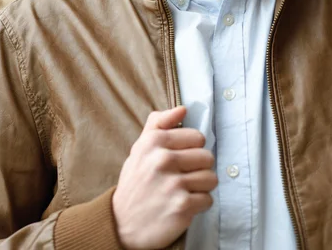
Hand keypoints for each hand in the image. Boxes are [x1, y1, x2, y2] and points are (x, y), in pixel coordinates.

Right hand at [112, 106, 216, 249]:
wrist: (121, 223)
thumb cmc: (135, 182)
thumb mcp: (140, 148)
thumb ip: (159, 123)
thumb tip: (183, 108)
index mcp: (154, 141)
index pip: (197, 136)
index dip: (192, 148)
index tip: (181, 158)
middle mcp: (163, 159)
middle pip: (207, 157)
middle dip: (199, 168)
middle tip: (183, 176)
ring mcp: (173, 183)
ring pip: (211, 178)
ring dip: (201, 187)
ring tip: (184, 190)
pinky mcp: (182, 206)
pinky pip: (208, 199)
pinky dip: (199, 204)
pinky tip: (183, 205)